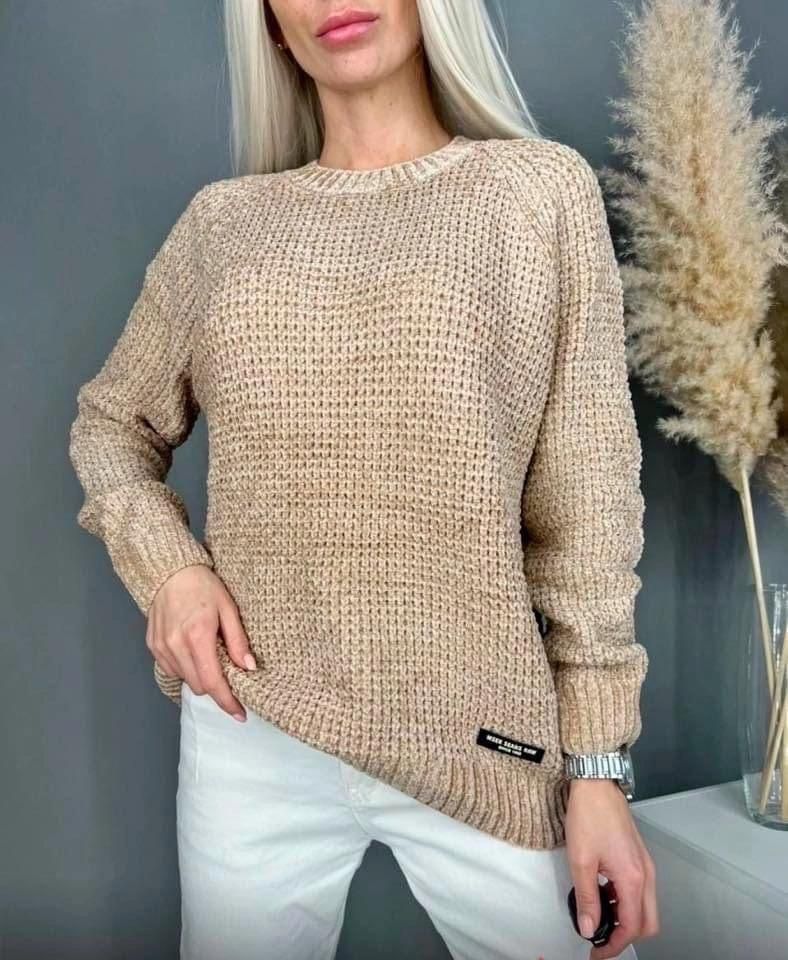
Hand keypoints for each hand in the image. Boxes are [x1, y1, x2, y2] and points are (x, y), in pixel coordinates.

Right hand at [145, 563, 256, 721]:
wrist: (170, 571)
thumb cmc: (203, 585)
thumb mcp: (228, 608)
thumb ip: (238, 641)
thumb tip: (248, 668)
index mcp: (198, 635)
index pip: (213, 682)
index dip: (227, 701)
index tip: (240, 714)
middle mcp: (176, 645)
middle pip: (199, 686)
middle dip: (217, 688)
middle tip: (230, 675)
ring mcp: (161, 647)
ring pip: (185, 680)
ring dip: (201, 677)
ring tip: (211, 657)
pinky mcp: (153, 646)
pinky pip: (172, 669)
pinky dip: (186, 668)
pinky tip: (194, 652)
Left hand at [564, 779, 658, 958]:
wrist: (596, 784)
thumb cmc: (589, 816)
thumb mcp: (581, 861)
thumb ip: (587, 898)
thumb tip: (589, 927)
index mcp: (633, 878)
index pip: (631, 926)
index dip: (614, 945)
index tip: (597, 951)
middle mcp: (646, 874)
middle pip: (647, 922)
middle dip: (625, 936)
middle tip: (601, 940)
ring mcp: (645, 865)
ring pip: (645, 907)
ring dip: (625, 918)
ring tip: (598, 915)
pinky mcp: (639, 857)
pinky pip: (640, 890)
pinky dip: (625, 900)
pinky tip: (603, 893)